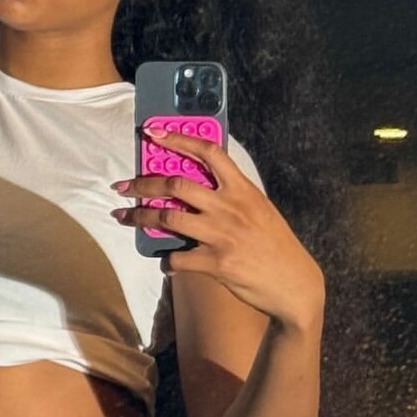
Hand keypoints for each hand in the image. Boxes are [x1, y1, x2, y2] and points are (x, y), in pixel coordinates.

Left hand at [110, 125, 324, 331]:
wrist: (294, 283)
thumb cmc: (276, 244)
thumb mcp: (259, 209)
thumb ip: (232, 195)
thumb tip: (199, 186)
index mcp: (242, 189)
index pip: (208, 153)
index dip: (178, 139)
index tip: (153, 133)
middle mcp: (229, 207)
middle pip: (176, 185)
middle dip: (143, 183)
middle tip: (122, 187)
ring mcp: (221, 235)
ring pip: (168, 217)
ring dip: (140, 217)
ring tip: (124, 217)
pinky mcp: (216, 263)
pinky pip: (178, 258)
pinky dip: (167, 261)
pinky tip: (167, 263)